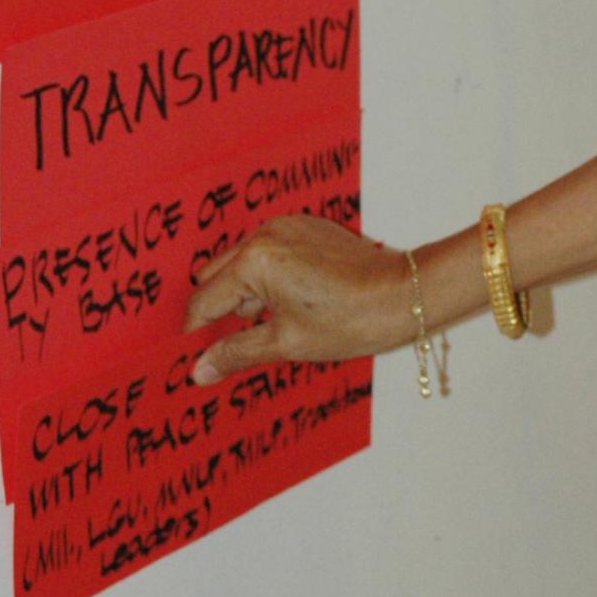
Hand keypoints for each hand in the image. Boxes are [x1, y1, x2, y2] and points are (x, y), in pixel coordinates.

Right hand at [182, 216, 413, 381]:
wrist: (404, 294)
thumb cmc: (350, 319)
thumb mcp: (286, 343)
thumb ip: (236, 353)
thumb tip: (199, 371)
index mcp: (255, 260)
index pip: (205, 300)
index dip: (197, 332)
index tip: (193, 355)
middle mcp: (265, 234)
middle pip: (216, 275)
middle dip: (220, 309)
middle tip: (233, 344)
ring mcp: (287, 225)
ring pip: (242, 262)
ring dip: (245, 293)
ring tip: (273, 325)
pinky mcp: (306, 226)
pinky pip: (268, 252)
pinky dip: (267, 276)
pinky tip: (290, 304)